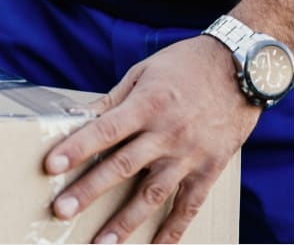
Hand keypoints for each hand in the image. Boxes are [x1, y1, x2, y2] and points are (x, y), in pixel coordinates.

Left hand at [44, 35, 259, 243]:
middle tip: (61, 211)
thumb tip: (77, 116)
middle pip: (123, 167)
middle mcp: (167, 134)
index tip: (51, 166)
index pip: (106, 130)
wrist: (243, 68)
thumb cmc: (185, 66)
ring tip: (102, 243)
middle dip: (90, 191)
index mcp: (147, 106)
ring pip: (153, 195)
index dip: (78, 148)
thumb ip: (112, 100)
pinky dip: (173, 229)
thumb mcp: (143, 72)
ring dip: (126, 221)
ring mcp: (190, 155)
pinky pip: (189, 205)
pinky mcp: (210, 169)